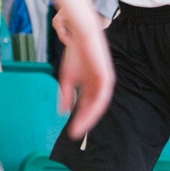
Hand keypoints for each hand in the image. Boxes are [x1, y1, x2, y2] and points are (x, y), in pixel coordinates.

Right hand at [56, 9, 114, 138]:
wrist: (81, 35)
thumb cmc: (76, 53)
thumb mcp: (68, 78)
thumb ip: (67, 94)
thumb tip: (63, 111)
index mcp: (93, 85)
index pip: (88, 106)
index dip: (80, 118)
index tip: (72, 131)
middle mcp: (101, 86)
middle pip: (94, 108)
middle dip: (84, 122)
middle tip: (76, 135)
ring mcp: (105, 83)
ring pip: (98, 106)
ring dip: (88, 118)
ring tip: (79, 129)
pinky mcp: (106, 78)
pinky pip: (100, 98)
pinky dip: (92, 109)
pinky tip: (85, 116)